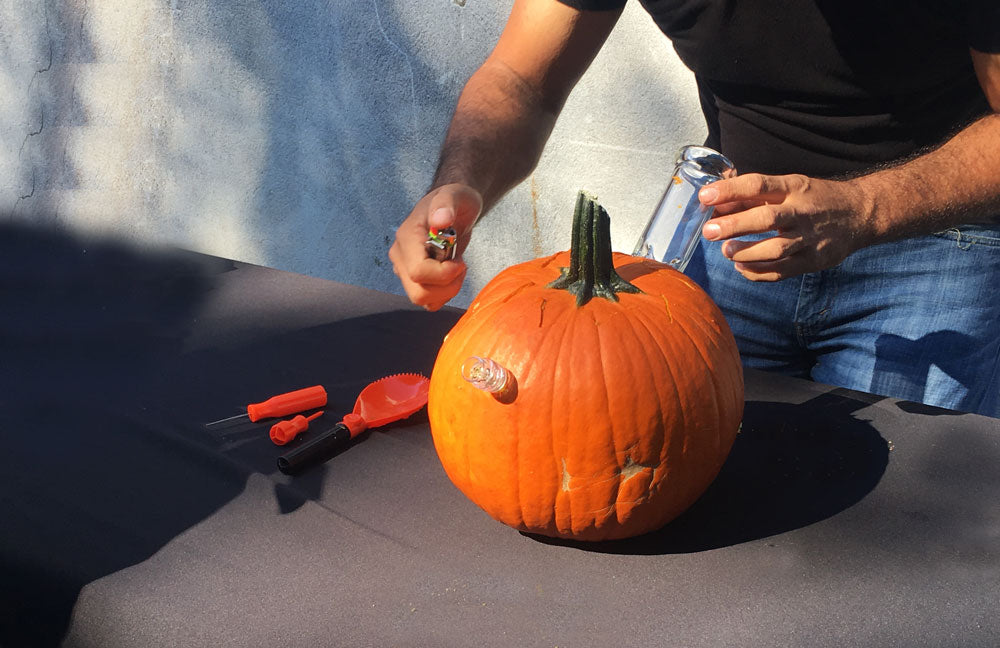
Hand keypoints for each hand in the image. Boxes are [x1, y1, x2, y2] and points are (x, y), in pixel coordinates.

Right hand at [388, 183, 481, 310]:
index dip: (444, 273)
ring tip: (457, 267)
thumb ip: (447, 204)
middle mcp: (400, 256)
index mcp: (407, 238)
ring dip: (447, 291)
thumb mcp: (455, 195)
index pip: (418, 272)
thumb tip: (441, 219)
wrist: (453, 208)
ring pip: (422, 300)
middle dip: (446, 286)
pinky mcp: (414, 279)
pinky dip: (444, 294)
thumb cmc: (454, 201)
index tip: (460, 260)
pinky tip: (452, 275)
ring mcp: (404, 269)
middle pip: (418, 293)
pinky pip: (428, 301)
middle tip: (460, 265)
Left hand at [698, 173, 874, 281]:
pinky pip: (783, 271)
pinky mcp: (815, 260)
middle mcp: (802, 211)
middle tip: (709, 231)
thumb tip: (714, 204)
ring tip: (726, 253)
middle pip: (767, 218)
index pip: (758, 185)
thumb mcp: (788, 187)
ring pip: (776, 249)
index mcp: (794, 187)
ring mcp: (810, 238)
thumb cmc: (813, 199)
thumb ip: (751, 196)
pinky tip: (742, 268)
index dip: (730, 190)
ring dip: (747, 252)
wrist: (860, 214)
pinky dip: (759, 272)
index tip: (705, 196)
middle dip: (734, 225)